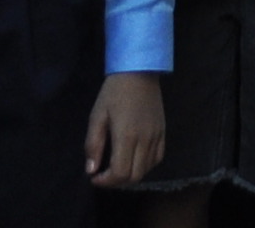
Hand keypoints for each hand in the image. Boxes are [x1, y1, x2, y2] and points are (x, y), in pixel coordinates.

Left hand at [83, 70, 165, 188]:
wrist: (138, 72)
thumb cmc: (113, 93)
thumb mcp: (97, 116)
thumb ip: (93, 145)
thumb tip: (91, 170)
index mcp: (126, 136)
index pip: (119, 173)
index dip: (105, 182)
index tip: (94, 177)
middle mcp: (144, 140)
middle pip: (134, 176)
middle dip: (117, 181)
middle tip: (104, 174)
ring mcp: (156, 136)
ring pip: (147, 169)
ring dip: (131, 174)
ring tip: (118, 167)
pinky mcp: (163, 132)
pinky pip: (158, 158)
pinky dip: (145, 166)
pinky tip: (134, 159)